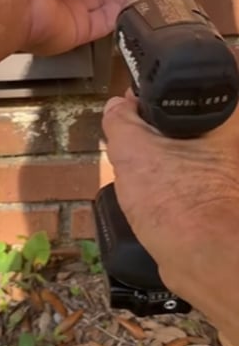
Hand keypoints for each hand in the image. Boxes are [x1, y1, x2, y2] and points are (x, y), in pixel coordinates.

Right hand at [102, 90, 238, 344]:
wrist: (202, 257)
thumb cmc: (173, 197)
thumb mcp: (131, 149)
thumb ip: (120, 119)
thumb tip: (118, 104)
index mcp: (225, 117)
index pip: (184, 88)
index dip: (153, 91)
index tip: (131, 104)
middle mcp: (232, 140)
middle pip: (183, 118)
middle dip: (154, 127)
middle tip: (131, 141)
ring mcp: (228, 168)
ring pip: (184, 148)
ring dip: (160, 156)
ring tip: (140, 172)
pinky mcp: (222, 193)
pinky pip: (189, 173)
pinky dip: (171, 178)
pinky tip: (152, 193)